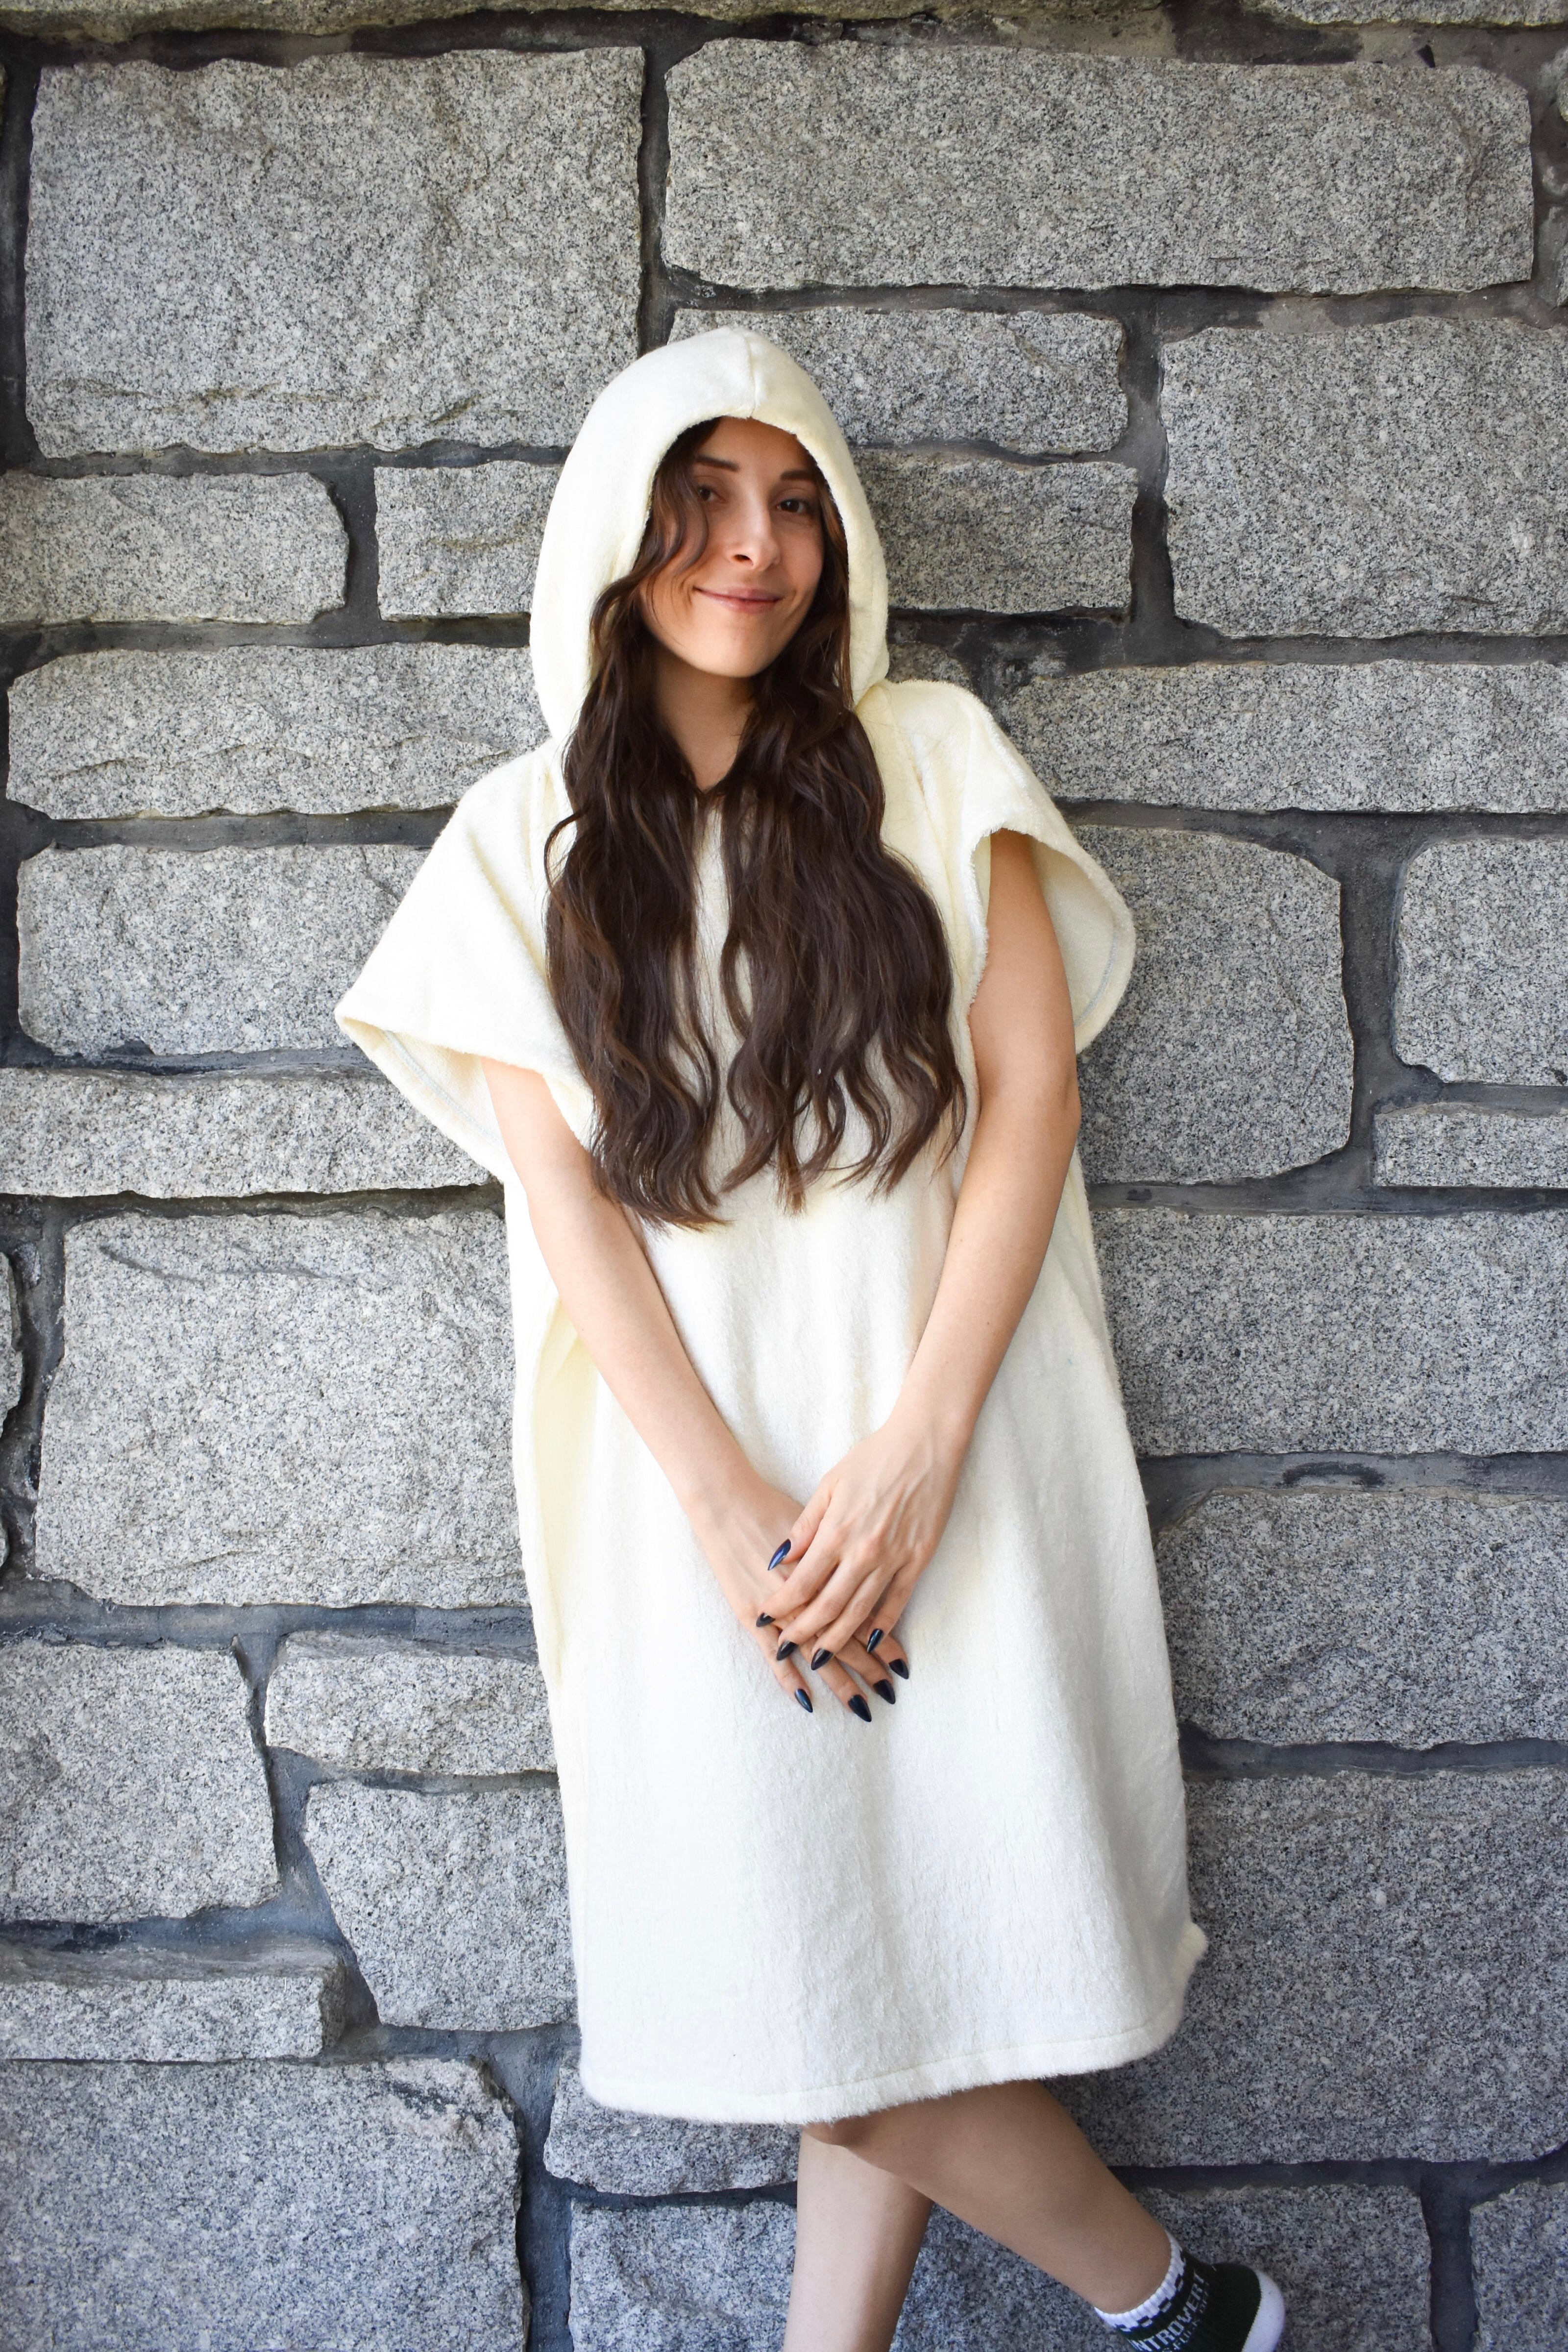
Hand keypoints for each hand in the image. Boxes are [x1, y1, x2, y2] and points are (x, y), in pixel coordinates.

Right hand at [687, 1473, 901, 1721]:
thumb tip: (863, 1567)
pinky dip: (788, 1678)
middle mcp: (808, 1596)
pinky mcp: (752, 1615)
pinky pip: (771, 1655)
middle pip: (844, 1639)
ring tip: (860, 1705)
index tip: (900, 1663)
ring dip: (838, 1680)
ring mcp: (779, 1609)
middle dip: (868, 1667)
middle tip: (888, 1693)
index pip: (862, 1615)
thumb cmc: (771, 1505)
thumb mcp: (818, 1518)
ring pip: (815, 1652)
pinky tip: (805, 1699)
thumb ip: (841, 1549)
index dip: (882, 1641)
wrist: (726, 1502)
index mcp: (829, 1571)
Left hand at [769, 1405, 963, 1666]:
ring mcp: (893, 1558)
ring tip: (820, 1659)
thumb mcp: (830, 1483)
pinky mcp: (918, 1559)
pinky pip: (897, 1601)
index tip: (765, 1621)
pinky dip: (883, 1625)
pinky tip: (871, 1643)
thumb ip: (806, 1524)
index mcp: (837, 1531)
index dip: (781, 1605)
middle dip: (804, 1632)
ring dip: (839, 1639)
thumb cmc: (874, 1457)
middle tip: (786, 1650)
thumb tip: (781, 1556)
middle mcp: (863, 1551)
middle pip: (828, 1605)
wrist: (925, 1443)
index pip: (802, 1581)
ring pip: (860, 1611)